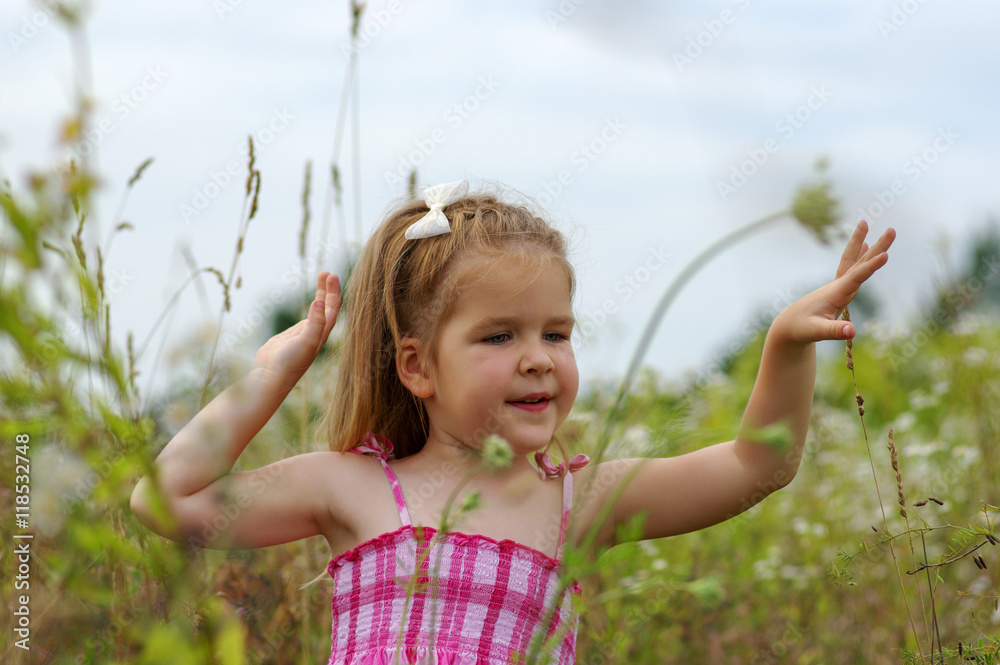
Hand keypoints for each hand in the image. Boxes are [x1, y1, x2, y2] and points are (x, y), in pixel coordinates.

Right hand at [252, 272, 341, 388]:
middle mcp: (316, 332)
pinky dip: (309, 306)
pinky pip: (306, 317)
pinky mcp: (292, 336)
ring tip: (321, 277)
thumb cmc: (290, 362)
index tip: (331, 275)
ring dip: (321, 294)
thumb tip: (320, 302)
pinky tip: (310, 301)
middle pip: (328, 306)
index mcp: (322, 333)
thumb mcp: (306, 341)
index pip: (333, 308)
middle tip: (326, 272)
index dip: (334, 291)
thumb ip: (315, 322)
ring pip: (318, 310)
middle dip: (328, 288)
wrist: (271, 376)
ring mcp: (304, 333)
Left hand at [773, 221, 894, 343]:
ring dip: (863, 243)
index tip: (885, 255)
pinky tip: (864, 245)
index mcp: (835, 293)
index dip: (870, 267)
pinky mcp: (838, 289)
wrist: (788, 325)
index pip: (855, 277)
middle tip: (892, 230)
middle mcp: (837, 285)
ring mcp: (838, 286)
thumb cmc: (801, 328)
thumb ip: (834, 331)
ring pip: (854, 261)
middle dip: (875, 247)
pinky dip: (859, 255)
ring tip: (866, 222)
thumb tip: (852, 331)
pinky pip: (851, 268)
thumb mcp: (816, 332)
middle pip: (858, 262)